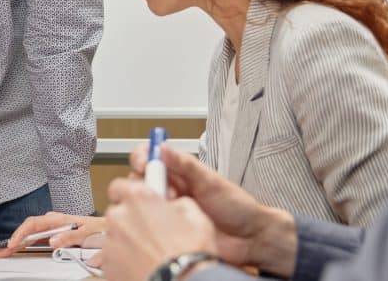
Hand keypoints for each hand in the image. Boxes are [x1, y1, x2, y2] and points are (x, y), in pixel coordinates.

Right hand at [0, 212, 104, 257]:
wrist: (106, 230)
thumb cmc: (98, 229)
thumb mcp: (85, 233)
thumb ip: (69, 236)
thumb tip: (52, 240)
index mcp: (58, 219)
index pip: (33, 224)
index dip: (21, 233)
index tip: (13, 243)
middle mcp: (53, 222)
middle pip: (28, 230)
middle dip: (13, 240)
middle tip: (1, 251)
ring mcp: (52, 229)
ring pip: (30, 235)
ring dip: (17, 243)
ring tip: (5, 251)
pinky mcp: (54, 235)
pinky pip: (36, 239)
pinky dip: (25, 244)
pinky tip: (19, 249)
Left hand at [100, 179, 218, 280]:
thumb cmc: (190, 253)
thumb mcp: (195, 215)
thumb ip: (176, 203)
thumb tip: (174, 205)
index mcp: (137, 198)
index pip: (119, 185)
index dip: (130, 194)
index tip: (138, 201)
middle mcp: (119, 217)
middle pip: (118, 213)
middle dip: (132, 220)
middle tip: (152, 232)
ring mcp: (111, 243)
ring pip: (116, 237)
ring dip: (129, 242)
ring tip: (152, 253)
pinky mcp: (108, 266)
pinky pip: (114, 259)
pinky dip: (126, 261)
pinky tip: (145, 265)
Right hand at [129, 144, 297, 275]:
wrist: (249, 238)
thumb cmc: (236, 207)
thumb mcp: (211, 181)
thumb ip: (186, 165)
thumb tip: (163, 148)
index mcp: (179, 172)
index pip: (149, 157)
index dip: (142, 158)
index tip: (145, 163)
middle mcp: (169, 188)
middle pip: (139, 180)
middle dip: (147, 185)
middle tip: (167, 193)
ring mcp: (167, 210)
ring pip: (141, 202)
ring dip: (151, 204)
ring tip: (172, 211)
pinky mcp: (167, 230)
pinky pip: (149, 224)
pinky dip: (153, 223)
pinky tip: (170, 227)